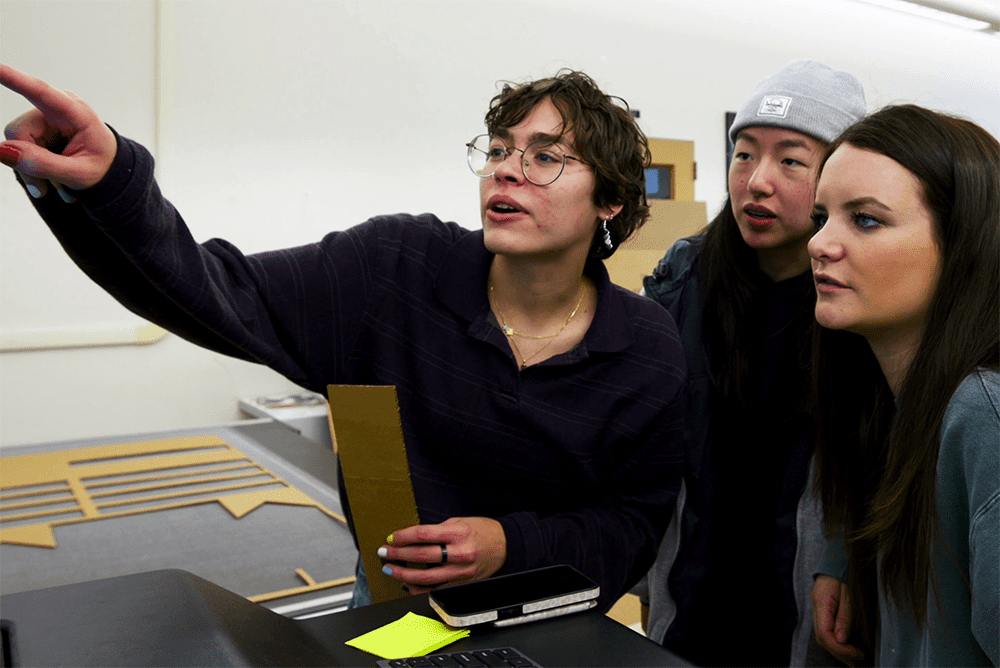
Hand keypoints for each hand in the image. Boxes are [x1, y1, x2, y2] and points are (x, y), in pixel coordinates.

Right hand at [0, 63, 115, 197]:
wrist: (109, 171)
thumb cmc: (103, 167)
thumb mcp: (80, 174)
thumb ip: (44, 164)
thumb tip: (2, 151)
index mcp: (75, 112)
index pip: (40, 91)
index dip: (14, 77)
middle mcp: (55, 109)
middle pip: (19, 132)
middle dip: (28, 164)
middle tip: (46, 189)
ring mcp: (43, 118)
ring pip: (14, 144)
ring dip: (32, 170)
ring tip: (57, 185)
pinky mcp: (36, 129)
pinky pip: (18, 149)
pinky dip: (32, 169)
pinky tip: (50, 180)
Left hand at [378, 517, 506, 594]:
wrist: (506, 546)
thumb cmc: (483, 531)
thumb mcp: (460, 522)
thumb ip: (438, 530)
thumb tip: (412, 538)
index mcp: (458, 533)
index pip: (423, 534)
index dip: (404, 536)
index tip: (392, 537)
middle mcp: (460, 553)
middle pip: (421, 555)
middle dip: (398, 554)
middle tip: (384, 552)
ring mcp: (461, 572)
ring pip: (426, 577)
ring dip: (404, 574)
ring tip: (390, 569)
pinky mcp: (462, 584)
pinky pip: (436, 589)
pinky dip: (419, 588)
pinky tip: (407, 584)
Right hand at [812, 574, 863, 664]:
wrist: (839, 557)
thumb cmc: (846, 572)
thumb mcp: (850, 594)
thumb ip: (845, 616)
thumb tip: (842, 639)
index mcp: (821, 602)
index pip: (824, 633)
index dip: (839, 648)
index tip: (856, 653)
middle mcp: (816, 607)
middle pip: (821, 637)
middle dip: (839, 652)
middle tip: (858, 658)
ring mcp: (818, 608)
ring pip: (822, 636)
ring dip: (838, 649)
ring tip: (855, 657)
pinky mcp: (823, 609)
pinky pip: (826, 629)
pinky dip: (837, 640)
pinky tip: (847, 645)